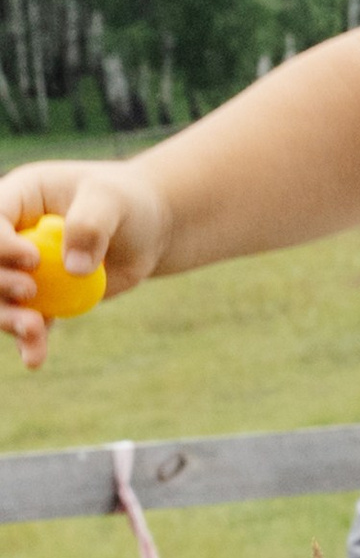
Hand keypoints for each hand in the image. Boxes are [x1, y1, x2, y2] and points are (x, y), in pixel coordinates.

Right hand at [0, 160, 169, 369]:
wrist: (147, 231)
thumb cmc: (126, 204)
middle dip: (0, 283)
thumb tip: (75, 269)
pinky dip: (31, 340)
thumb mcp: (112, 203)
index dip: (2, 244)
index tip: (32, 260)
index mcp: (19, 198)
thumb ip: (91, 226)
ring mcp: (22, 270)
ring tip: (34, 329)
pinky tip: (34, 359)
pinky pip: (28, 320)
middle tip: (30, 291)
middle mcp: (12, 235)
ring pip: (1, 298)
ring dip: (9, 318)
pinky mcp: (42, 297)